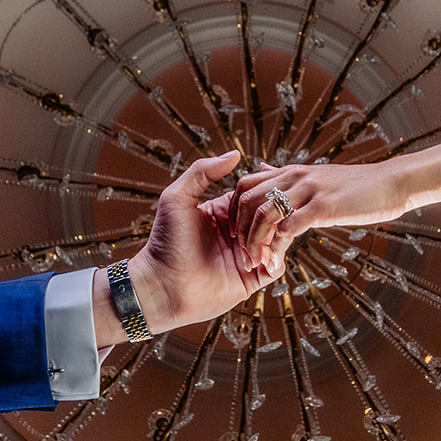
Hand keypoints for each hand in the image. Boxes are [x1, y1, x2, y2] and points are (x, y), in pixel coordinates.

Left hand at [117, 151, 279, 338]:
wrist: (163, 286)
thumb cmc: (165, 243)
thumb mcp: (177, 198)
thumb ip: (202, 172)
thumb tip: (235, 154)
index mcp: (223, 212)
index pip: (255, 196)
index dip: (262, 194)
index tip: (264, 195)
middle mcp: (237, 232)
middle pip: (271, 216)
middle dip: (273, 217)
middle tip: (269, 221)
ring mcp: (246, 255)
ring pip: (277, 239)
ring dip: (275, 238)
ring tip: (262, 242)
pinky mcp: (252, 279)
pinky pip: (276, 266)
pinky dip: (276, 259)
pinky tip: (263, 258)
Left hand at [231, 160, 409, 271]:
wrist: (390, 183)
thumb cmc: (355, 186)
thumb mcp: (315, 175)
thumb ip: (286, 175)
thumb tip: (262, 167)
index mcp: (290, 171)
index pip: (244, 185)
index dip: (234, 211)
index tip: (236, 235)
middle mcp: (294, 177)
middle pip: (248, 200)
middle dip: (240, 231)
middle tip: (244, 256)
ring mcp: (308, 190)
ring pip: (264, 215)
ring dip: (255, 243)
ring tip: (257, 263)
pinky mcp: (323, 206)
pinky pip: (288, 228)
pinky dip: (277, 248)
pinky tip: (277, 263)